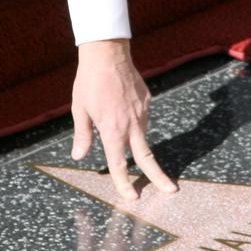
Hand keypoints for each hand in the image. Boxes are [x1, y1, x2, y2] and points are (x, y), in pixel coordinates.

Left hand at [71, 39, 176, 200]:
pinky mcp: (146, 100)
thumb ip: (82, 135)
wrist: (107, 53)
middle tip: (171, 190)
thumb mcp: (80, 109)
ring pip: (142, 134)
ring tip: (114, 117)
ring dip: (136, 140)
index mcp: (112, 130)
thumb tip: (79, 155)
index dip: (124, 184)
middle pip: (146, 157)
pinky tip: (122, 104)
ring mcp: (141, 112)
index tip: (132, 197)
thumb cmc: (89, 81)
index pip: (119, 164)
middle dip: (159, 177)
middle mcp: (130, 124)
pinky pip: (142, 116)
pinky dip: (134, 119)